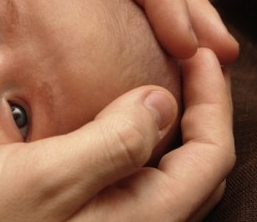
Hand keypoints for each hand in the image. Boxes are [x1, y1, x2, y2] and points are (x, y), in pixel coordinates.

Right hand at [0, 48, 233, 221]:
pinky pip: (124, 177)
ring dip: (166, 124)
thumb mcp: (43, 177)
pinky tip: (100, 117)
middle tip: (182, 60)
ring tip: (148, 80)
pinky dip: (128, 139)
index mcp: (139, 219)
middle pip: (195, 166)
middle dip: (199, 109)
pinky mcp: (74, 221)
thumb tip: (162, 101)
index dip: (213, 98)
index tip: (197, 52)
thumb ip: (113, 143)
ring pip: (161, 173)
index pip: (210, 154)